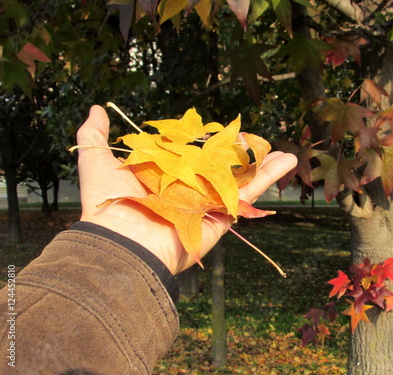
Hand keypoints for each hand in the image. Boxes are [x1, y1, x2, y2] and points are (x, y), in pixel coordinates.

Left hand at [76, 105, 296, 274]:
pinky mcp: (223, 215)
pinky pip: (249, 194)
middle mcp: (189, 189)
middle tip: (251, 140)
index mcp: (165, 177)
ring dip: (262, 164)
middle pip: (221, 167)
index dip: (205, 142)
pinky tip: (286, 161)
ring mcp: (208, 202)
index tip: (217, 129)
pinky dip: (269, 177)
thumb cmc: (109, 201)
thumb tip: (97, 107)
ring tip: (282, 151)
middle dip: (238, 155)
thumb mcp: (97, 159)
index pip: (190, 155)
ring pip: (241, 179)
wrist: (122, 239)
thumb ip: (95, 134)